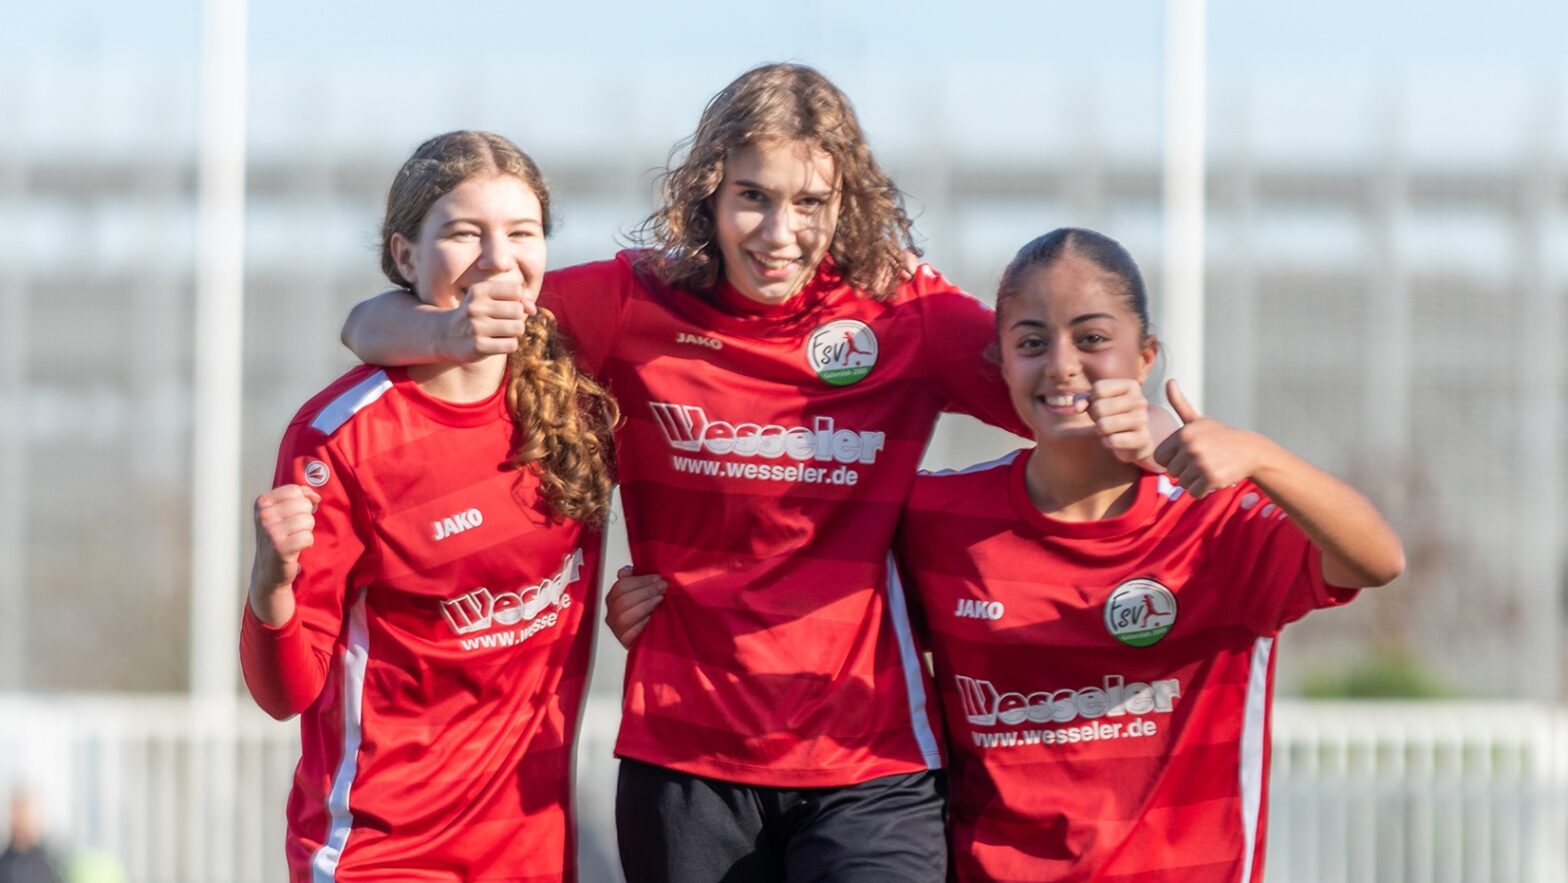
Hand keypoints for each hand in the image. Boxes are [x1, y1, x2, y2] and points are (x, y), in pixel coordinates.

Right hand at [250, 485, 318, 594]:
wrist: (268, 569)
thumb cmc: (279, 537)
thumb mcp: (283, 512)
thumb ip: (299, 497)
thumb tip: (315, 496)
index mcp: (262, 502)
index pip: (295, 490)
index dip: (303, 501)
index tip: (296, 513)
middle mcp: (264, 515)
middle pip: (304, 504)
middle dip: (305, 518)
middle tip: (292, 530)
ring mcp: (270, 531)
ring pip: (308, 520)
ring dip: (305, 531)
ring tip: (292, 539)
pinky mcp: (279, 548)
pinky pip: (308, 537)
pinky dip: (306, 543)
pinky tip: (295, 548)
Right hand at [440, 279, 537, 360]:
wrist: (446, 335)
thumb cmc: (477, 314)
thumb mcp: (491, 299)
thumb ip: (518, 298)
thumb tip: (533, 309)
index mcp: (479, 290)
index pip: (516, 290)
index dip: (517, 300)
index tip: (505, 306)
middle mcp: (476, 307)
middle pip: (519, 310)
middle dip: (516, 317)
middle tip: (503, 322)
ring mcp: (476, 327)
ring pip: (518, 328)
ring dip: (514, 332)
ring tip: (501, 332)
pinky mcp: (479, 346)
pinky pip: (512, 345)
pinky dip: (509, 345)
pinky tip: (496, 343)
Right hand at [605, 565, 665, 647]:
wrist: (651, 638)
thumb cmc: (646, 613)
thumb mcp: (641, 594)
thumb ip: (632, 580)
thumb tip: (627, 569)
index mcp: (613, 600)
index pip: (621, 586)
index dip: (640, 580)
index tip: (657, 578)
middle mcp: (612, 615)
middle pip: (623, 600)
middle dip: (646, 591)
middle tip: (662, 587)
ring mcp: (617, 629)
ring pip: (625, 617)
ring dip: (645, 605)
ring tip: (659, 599)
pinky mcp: (625, 642)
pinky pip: (630, 634)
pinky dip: (642, 624)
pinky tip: (652, 618)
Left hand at [1085, 378, 1151, 462]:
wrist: (1136, 438)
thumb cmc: (1112, 414)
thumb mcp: (1096, 401)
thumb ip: (1082, 398)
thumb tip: (1077, 407)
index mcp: (1131, 386)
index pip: (1098, 388)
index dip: (1092, 399)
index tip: (1101, 404)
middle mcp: (1140, 401)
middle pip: (1099, 407)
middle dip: (1095, 416)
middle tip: (1104, 419)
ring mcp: (1143, 420)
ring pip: (1104, 425)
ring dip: (1101, 429)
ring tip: (1109, 429)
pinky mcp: (1142, 439)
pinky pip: (1111, 440)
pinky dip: (1107, 441)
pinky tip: (1116, 439)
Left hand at [1152, 379, 1268, 497]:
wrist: (1249, 451)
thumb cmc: (1219, 436)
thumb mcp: (1198, 420)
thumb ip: (1179, 403)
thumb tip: (1169, 381)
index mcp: (1183, 433)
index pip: (1160, 458)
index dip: (1173, 459)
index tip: (1189, 453)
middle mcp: (1190, 446)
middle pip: (1171, 472)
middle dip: (1185, 471)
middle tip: (1204, 460)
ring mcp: (1201, 462)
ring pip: (1182, 484)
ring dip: (1195, 481)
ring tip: (1210, 467)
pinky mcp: (1211, 478)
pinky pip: (1194, 493)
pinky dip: (1203, 490)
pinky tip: (1215, 477)